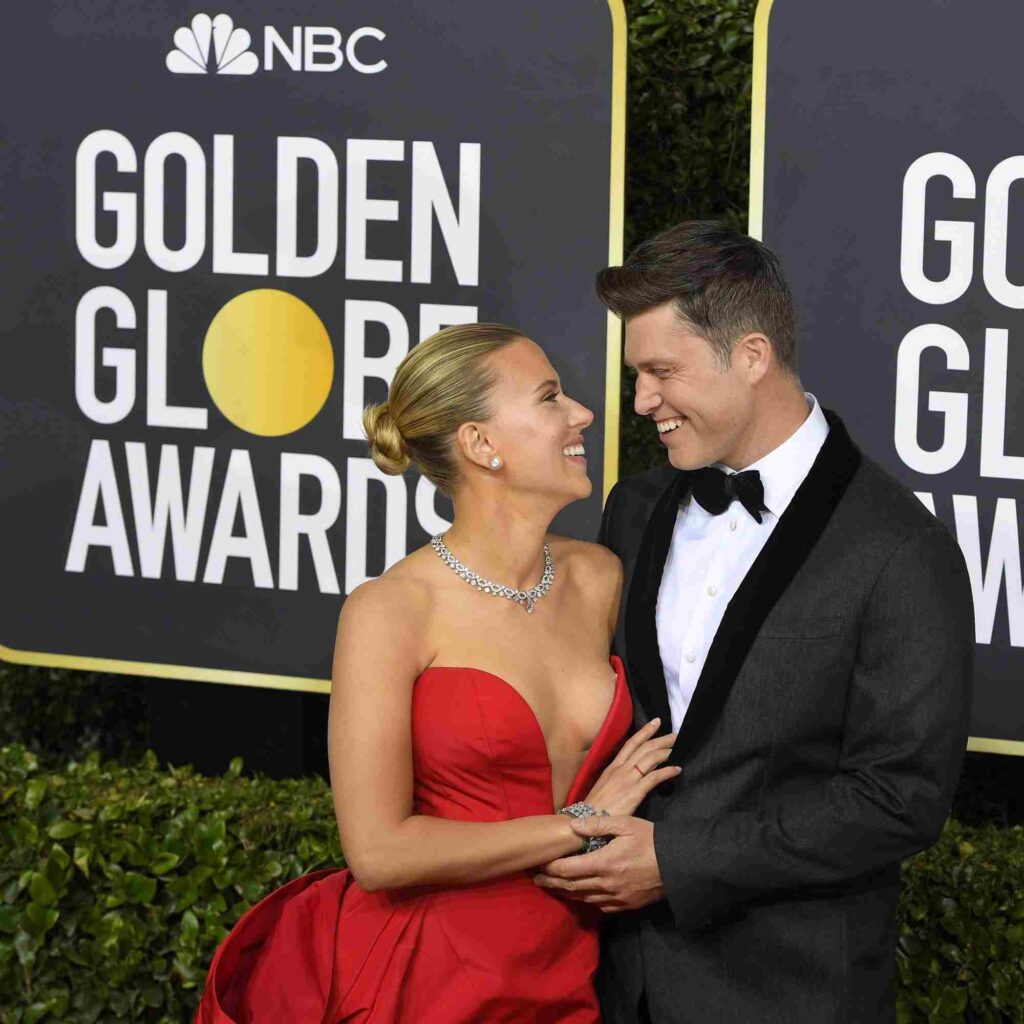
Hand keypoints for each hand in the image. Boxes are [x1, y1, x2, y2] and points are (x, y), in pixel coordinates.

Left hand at [533, 815, 664, 911]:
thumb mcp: (625, 824)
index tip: (538, 864)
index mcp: (603, 863)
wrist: (679, 866)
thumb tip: (572, 825)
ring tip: (554, 887)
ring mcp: (616, 897)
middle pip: (571, 887)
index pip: (567, 869)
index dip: (550, 868)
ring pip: (583, 898)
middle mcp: (606, 884)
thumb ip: (597, 825)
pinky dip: (586, 899)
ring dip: (566, 893)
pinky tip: (581, 894)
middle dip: (552, 883)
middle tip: (536, 879)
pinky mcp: (625, 905)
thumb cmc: (651, 840)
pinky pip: (599, 905)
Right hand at [583, 718, 680, 815]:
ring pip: (650, 758)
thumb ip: (619, 776)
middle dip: (660, 739)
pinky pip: (654, 777)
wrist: (588, 819)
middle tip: (675, 733)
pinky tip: (677, 769)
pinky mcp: (634, 792)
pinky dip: (667, 771)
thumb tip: (635, 769)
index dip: (645, 732)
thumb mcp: (605, 785)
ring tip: (678, 747)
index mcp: (613, 766)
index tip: (656, 722)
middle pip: (643, 748)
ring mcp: (628, 779)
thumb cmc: (596, 806)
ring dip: (665, 751)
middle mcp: (621, 769)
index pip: (631, 743)